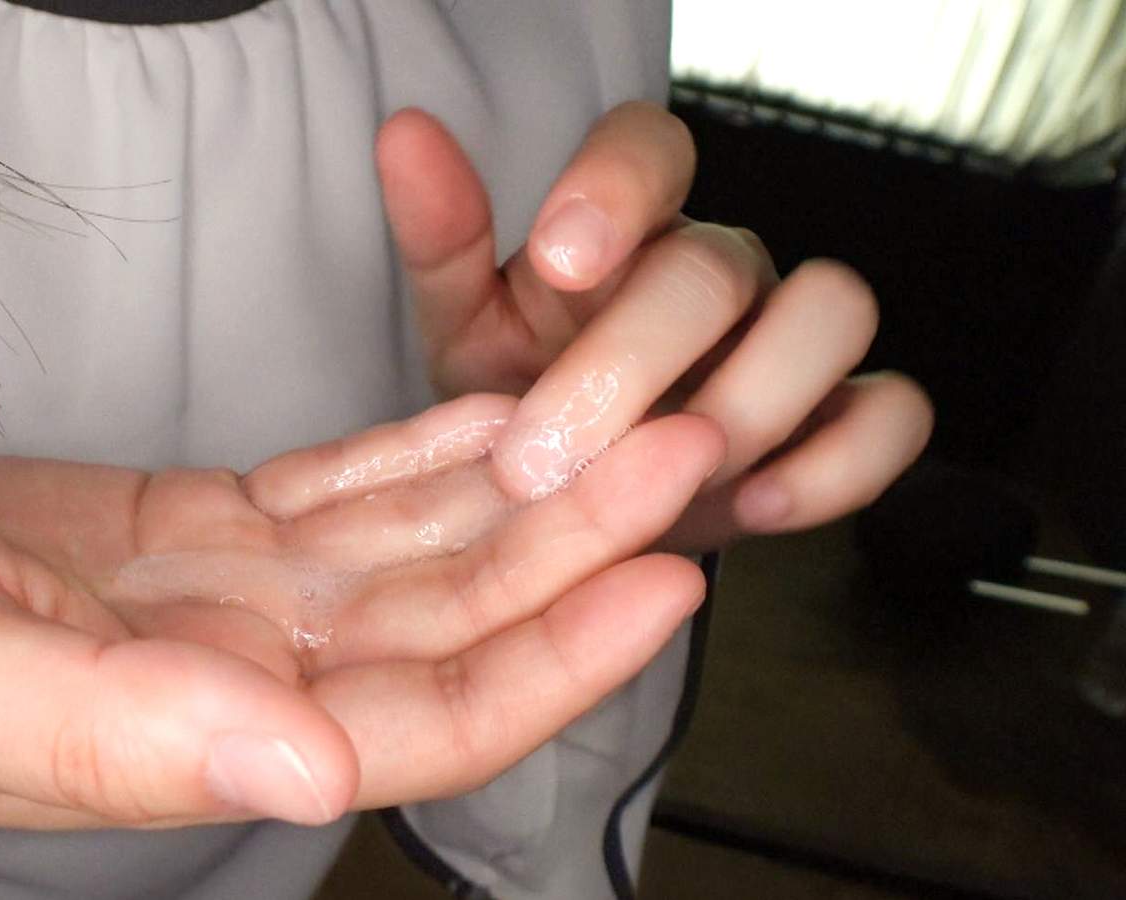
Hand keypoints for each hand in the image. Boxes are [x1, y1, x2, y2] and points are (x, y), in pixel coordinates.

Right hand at [0, 397, 722, 893]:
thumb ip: (128, 736)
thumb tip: (301, 769)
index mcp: (205, 739)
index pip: (424, 723)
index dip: (554, 664)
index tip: (666, 581)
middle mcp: (246, 676)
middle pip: (453, 624)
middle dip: (578, 547)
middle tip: (690, 452)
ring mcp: (234, 600)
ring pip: (418, 550)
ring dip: (526, 487)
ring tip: (633, 416)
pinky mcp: (206, 528)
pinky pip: (347, 490)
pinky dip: (429, 452)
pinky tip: (504, 408)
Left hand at [377, 103, 932, 549]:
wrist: (578, 503)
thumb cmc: (522, 401)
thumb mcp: (466, 328)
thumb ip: (444, 237)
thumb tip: (405, 132)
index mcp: (629, 225)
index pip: (652, 145)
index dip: (616, 187)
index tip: (559, 260)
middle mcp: (722, 267)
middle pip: (723, 263)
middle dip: (635, 360)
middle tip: (545, 457)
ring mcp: (793, 337)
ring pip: (834, 310)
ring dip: (753, 400)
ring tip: (668, 474)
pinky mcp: (846, 415)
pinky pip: (895, 414)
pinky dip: (840, 461)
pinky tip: (754, 507)